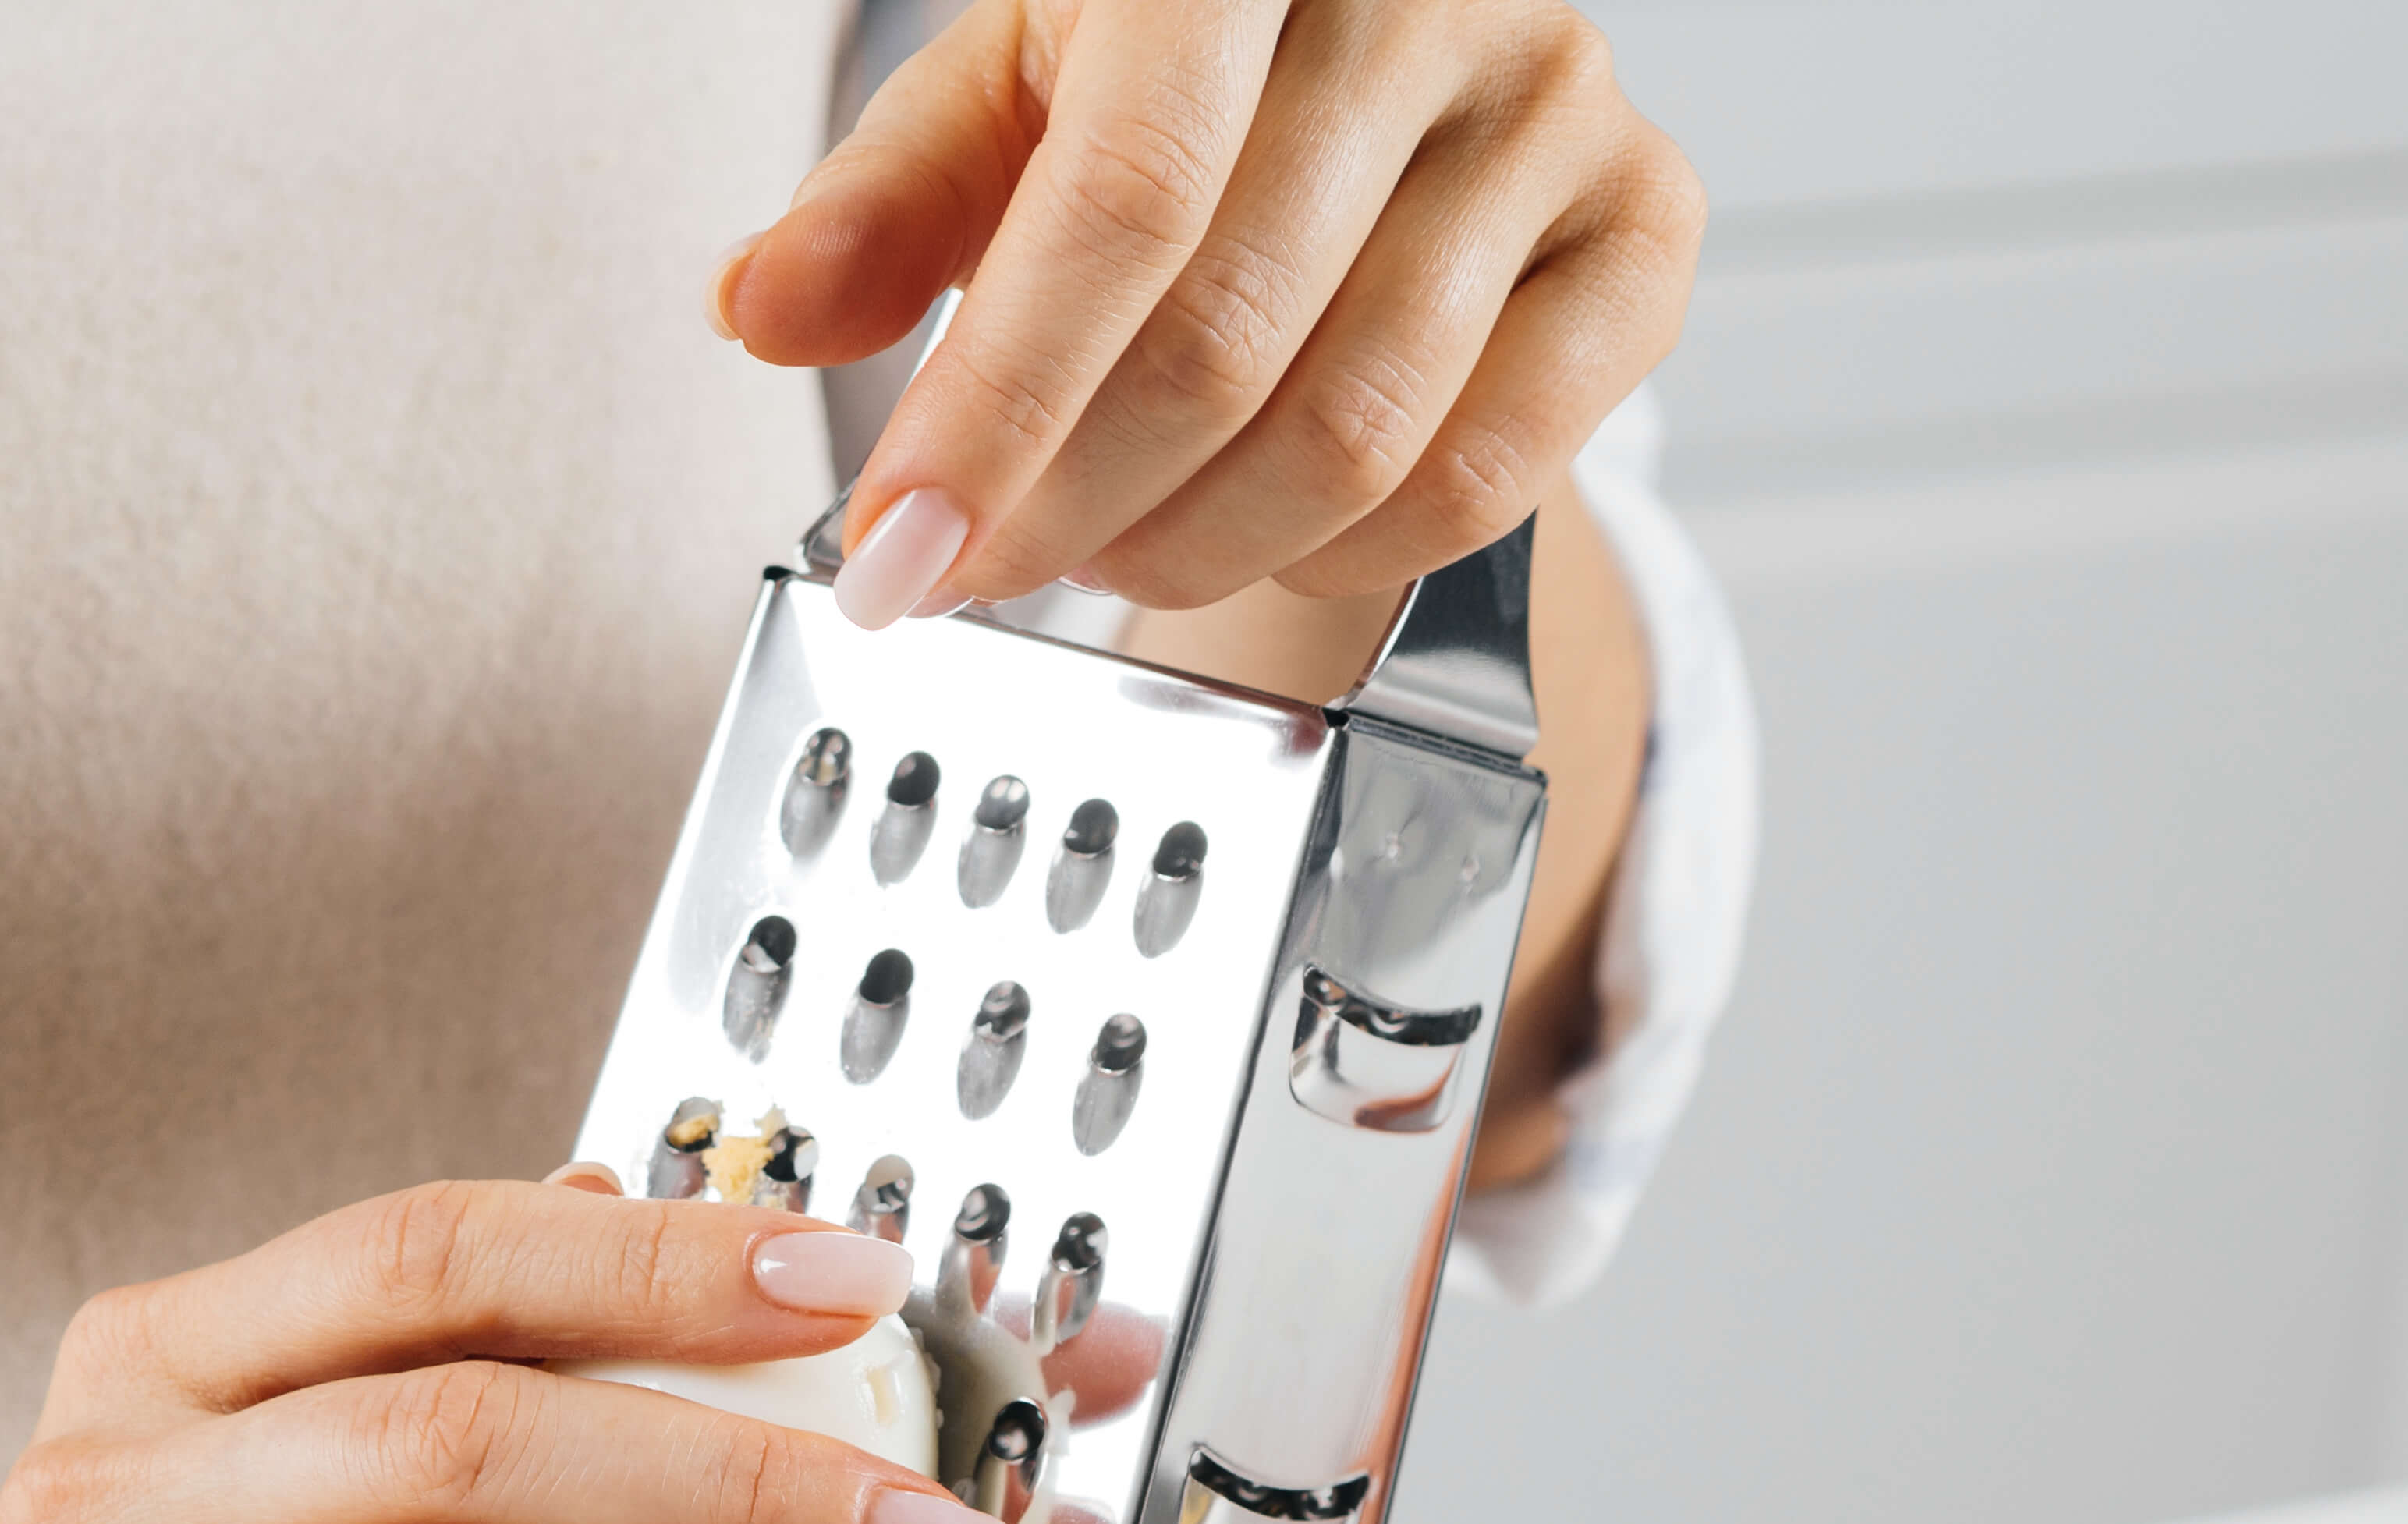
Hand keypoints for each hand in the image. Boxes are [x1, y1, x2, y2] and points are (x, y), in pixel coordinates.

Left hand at [714, 0, 1704, 621]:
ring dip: (1189, 545)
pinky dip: (1334, 557)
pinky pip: (1481, 473)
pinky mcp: (1646, 228)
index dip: (991, 413)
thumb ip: (879, 209)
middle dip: (1067, 509)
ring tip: (1103, 545)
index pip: (1118, 206)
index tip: (895, 556)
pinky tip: (1252, 532)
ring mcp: (1559, 106)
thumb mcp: (998, 107)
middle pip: (1225, 345)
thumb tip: (762, 305)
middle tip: (979, 566)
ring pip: (1351, 433)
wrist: (1360, 73)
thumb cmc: (1161, 88)